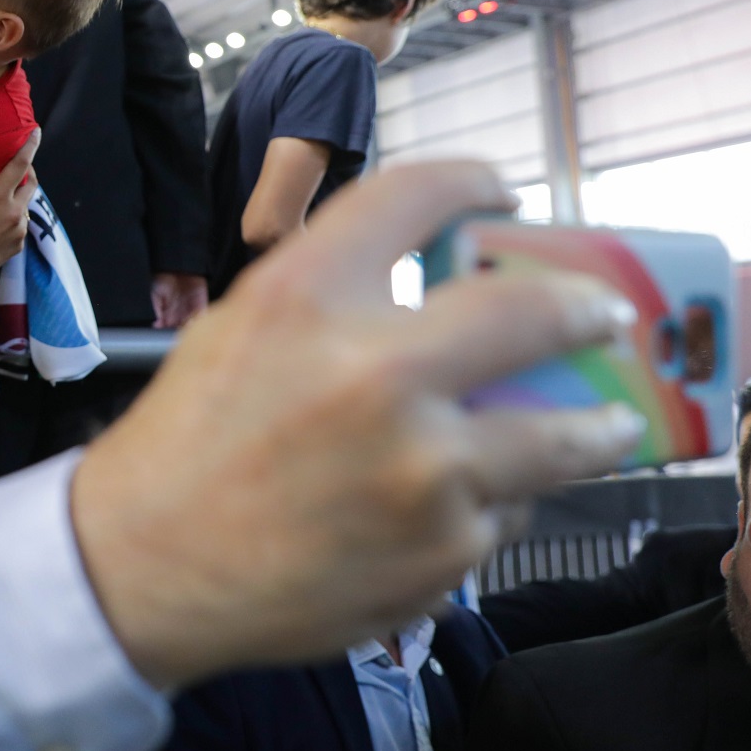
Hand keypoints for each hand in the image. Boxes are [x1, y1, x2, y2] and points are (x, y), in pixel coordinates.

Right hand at [0, 130, 38, 279]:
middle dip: (28, 174)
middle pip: (32, 184)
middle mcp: (15, 211)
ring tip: (1, 200)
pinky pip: (21, 226)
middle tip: (17, 169)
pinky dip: (13, 220)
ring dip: (18, 199)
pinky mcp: (19, 245)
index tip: (37, 132)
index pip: (21, 165)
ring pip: (26, 206)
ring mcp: (20, 230)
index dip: (31, 146)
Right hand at [71, 161, 644, 689]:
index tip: (498, 190)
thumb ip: (333, 298)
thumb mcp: (236, 332)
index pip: (418, 196)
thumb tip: (440, 290)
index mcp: (305, 299)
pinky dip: (488, 505)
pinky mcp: (444, 549)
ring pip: (560, 435)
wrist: (143, 569)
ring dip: (592, 427)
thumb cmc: (184, 447)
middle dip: (587, 308)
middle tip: (604, 314)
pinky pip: (503, 513)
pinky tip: (449, 509)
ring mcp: (422, 468)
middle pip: (536, 311)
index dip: (472, 181)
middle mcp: (373, 372)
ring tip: (608, 425)